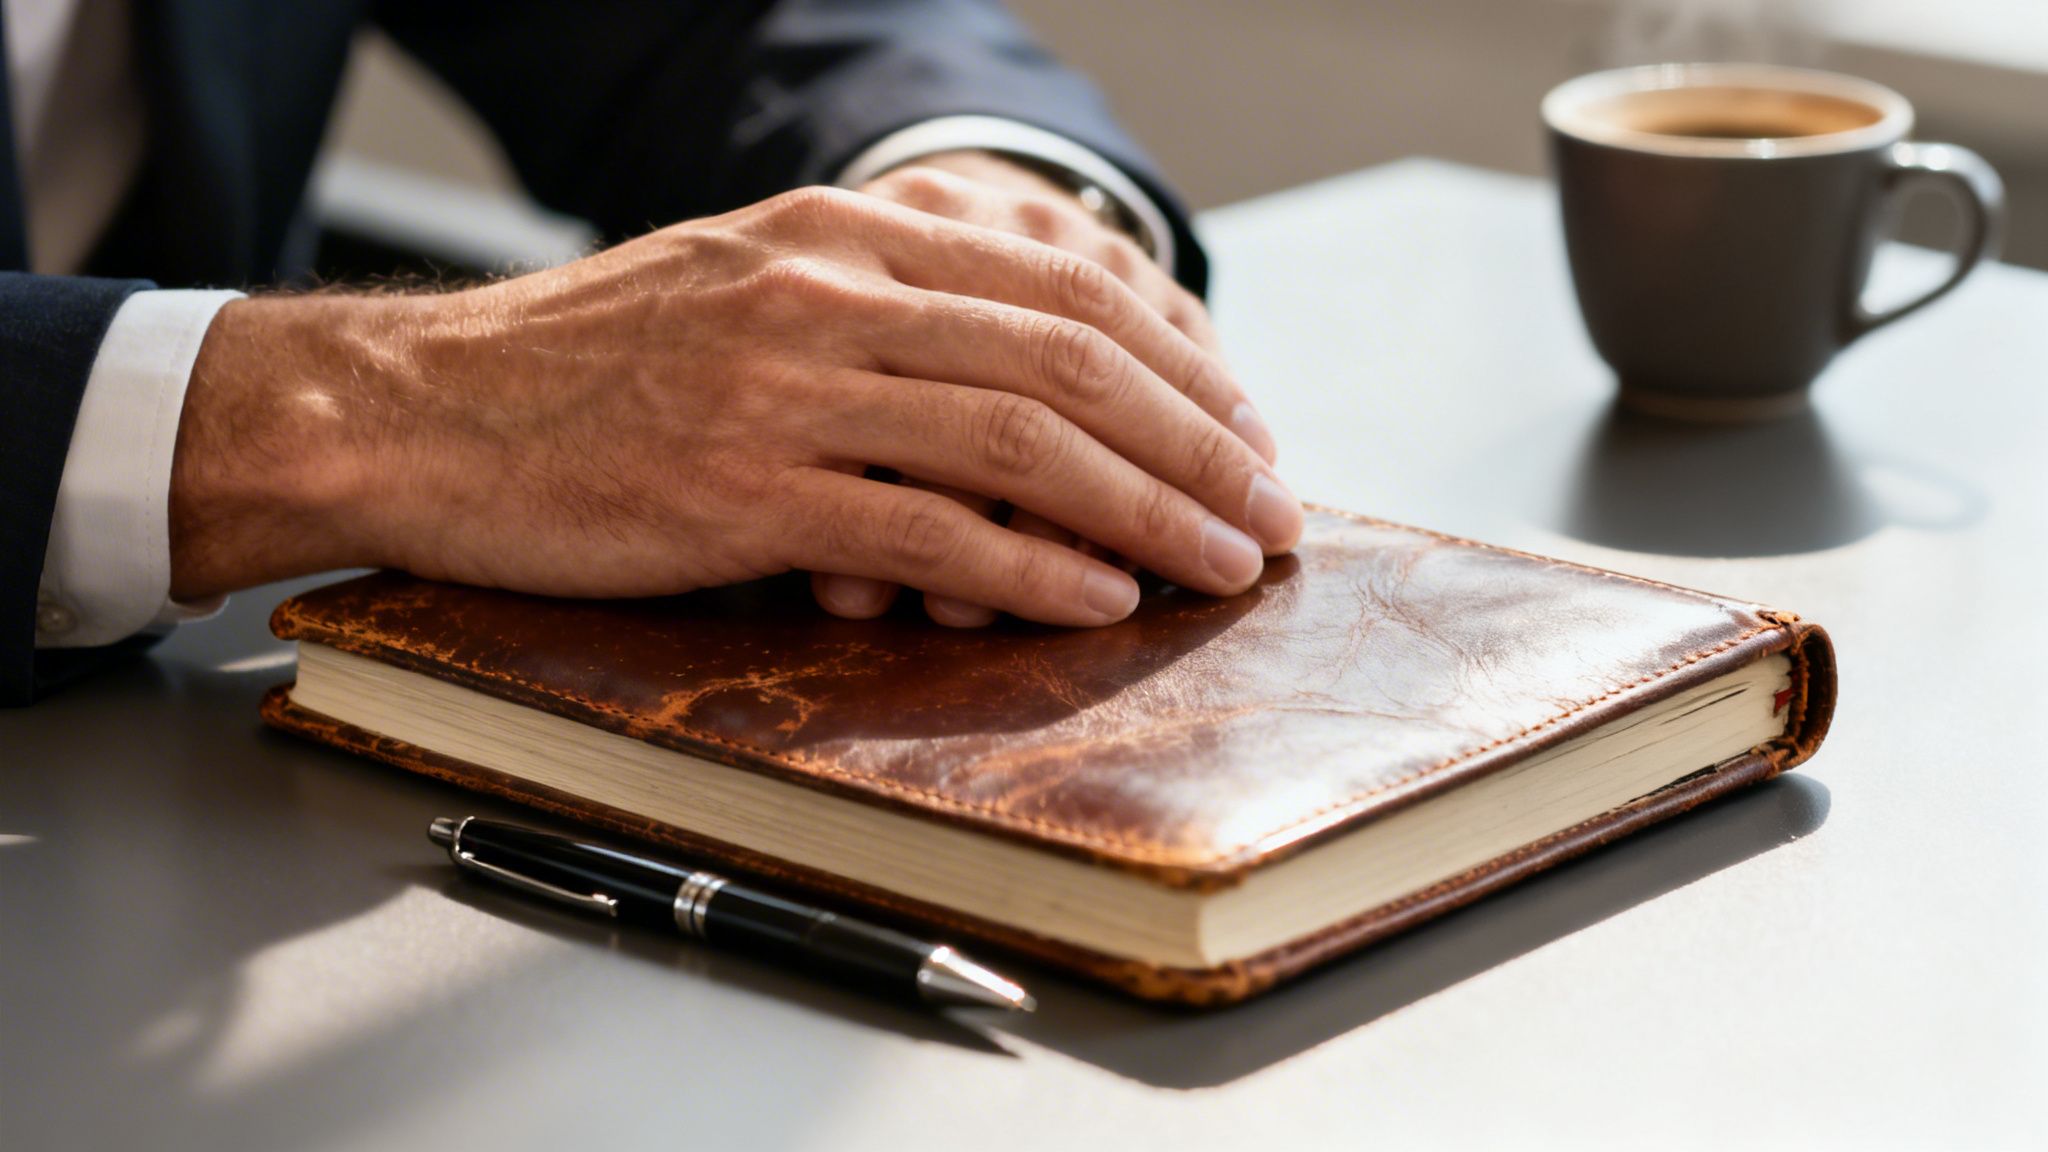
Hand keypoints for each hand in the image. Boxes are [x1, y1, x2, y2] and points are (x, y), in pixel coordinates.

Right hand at [169, 186, 1301, 626]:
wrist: (418, 410)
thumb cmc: (583, 370)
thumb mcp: (741, 294)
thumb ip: (876, 320)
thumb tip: (1014, 389)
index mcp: (840, 236)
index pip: (1059, 288)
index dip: (1176, 366)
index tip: (1244, 432)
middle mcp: (828, 294)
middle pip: (1068, 362)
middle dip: (1195, 443)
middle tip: (1270, 509)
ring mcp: (786, 389)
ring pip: (1021, 442)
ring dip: (1146, 509)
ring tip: (1222, 561)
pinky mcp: (742, 490)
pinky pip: (925, 531)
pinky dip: (1030, 570)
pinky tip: (1099, 596)